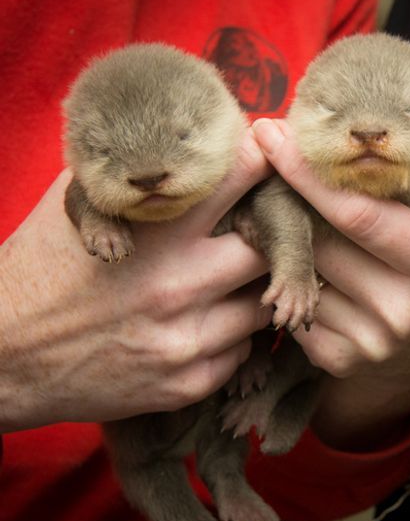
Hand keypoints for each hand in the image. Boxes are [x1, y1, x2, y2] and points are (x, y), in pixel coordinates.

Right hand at [0, 130, 272, 431]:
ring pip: (263, 304)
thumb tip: (189, 138)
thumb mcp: (79, 204)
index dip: (262, 165)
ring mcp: (187, 339)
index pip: (243, 179)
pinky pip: (242, 351)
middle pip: (271, 249)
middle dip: (269, 237)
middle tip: (261, 232)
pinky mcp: (188, 382)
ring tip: (228, 281)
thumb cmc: (42, 268)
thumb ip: (135, 172)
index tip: (267, 162)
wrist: (2, 356)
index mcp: (157, 231)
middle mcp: (180, 284)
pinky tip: (204, 322)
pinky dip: (231, 335)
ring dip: (252, 290)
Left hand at [251, 85, 409, 449]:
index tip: (269, 133)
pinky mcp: (344, 361)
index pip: (360, 213)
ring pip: (306, 273)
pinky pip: (298, 306)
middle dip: (289, 204)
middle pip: (321, 242)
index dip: (310, 174)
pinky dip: (296, 285)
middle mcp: (409, 305)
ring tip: (299, 227)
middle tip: (265, 166)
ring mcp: (376, 340)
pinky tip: (315, 276)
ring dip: (291, 245)